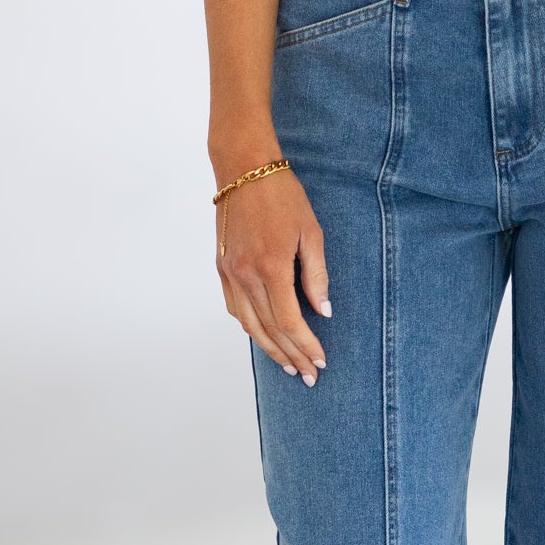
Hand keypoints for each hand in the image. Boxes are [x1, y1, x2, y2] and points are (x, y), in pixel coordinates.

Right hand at [215, 162, 329, 383]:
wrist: (243, 170)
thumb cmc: (283, 196)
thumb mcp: (311, 232)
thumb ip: (317, 275)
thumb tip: (323, 311)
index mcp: (271, 267)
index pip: (289, 321)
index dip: (306, 345)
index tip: (320, 360)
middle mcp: (246, 275)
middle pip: (269, 330)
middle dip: (291, 356)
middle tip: (308, 375)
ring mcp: (229, 272)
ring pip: (248, 324)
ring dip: (269, 349)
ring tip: (287, 366)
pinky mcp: (221, 266)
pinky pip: (235, 308)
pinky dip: (250, 327)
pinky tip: (263, 336)